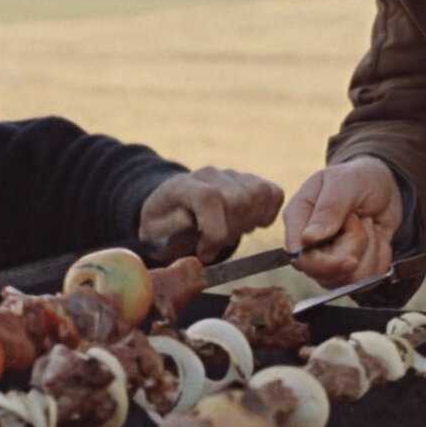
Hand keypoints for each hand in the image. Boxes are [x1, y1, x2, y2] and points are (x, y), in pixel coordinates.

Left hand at [139, 166, 283, 262]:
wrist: (172, 207)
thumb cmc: (162, 224)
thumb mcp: (152, 230)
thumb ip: (166, 226)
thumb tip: (187, 218)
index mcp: (182, 185)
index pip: (210, 198)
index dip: (215, 231)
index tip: (204, 252)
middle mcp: (209, 174)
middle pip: (239, 200)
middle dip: (231, 232)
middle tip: (215, 243)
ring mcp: (232, 175)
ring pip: (259, 194)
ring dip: (250, 222)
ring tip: (231, 231)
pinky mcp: (250, 180)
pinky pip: (273, 193)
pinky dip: (268, 213)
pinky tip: (250, 223)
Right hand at [283, 156, 402, 287]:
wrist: (385, 186)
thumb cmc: (359, 178)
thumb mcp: (345, 182)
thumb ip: (328, 209)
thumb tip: (307, 239)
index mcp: (298, 219)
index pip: (299, 258)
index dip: (324, 265)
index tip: (350, 260)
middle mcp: (308, 243)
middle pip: (326, 273)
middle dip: (355, 248)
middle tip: (361, 219)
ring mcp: (328, 258)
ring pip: (349, 278)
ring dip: (371, 250)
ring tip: (368, 224)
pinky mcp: (349, 268)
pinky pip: (367, 279)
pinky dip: (381, 257)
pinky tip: (377, 237)